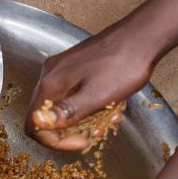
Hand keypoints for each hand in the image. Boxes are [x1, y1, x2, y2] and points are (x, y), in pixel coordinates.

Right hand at [25, 22, 156, 150]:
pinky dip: (88, 105)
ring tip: (108, 119)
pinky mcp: (75, 66)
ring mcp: (62, 68)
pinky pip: (73, 94)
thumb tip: (39, 124)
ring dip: (83, 119)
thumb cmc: (122, 65)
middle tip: (96, 134)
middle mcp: (50, 74)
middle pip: (47, 116)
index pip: (33, 124)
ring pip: (62, 106)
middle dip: (71, 131)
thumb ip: (66, 112)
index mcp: (50, 83)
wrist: (143, 36)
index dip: (54, 141)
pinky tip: (109, 105)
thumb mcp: (95, 96)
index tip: (80, 143)